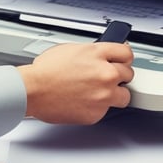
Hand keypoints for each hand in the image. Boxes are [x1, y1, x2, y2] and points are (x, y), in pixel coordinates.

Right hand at [17, 42, 133, 124]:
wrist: (33, 90)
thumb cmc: (46, 70)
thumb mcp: (71, 49)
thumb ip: (92, 53)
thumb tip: (102, 56)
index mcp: (98, 54)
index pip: (127, 53)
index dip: (124, 57)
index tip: (122, 61)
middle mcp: (105, 73)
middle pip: (129, 73)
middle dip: (120, 75)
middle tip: (108, 77)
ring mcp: (103, 95)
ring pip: (125, 95)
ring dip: (116, 93)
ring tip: (101, 92)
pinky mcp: (97, 113)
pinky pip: (106, 110)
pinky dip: (98, 107)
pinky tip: (85, 101)